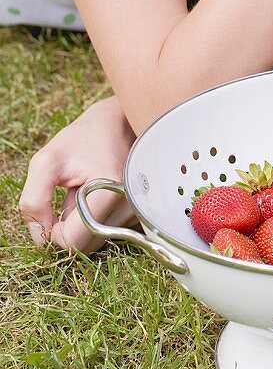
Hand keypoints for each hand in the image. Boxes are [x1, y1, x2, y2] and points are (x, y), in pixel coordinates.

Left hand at [19, 96, 135, 252]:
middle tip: (71, 194)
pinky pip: (110, 232)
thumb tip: (40, 235)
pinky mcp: (143, 213)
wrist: (119, 122)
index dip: (53, 231)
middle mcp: (132, 205)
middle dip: (70, 227)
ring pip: (97, 240)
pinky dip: (98, 220)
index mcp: (111, 191)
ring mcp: (141, 210)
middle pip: (86, 246)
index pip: (73, 242)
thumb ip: (33, 201)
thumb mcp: (47, 161)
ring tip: (88, 190)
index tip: (55, 205)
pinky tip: (100, 196)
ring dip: (84, 222)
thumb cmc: (82, 138)